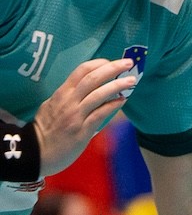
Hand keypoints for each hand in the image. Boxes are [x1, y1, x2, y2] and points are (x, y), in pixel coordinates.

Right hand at [31, 58, 136, 175]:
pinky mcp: (82, 130)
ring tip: (131, 81)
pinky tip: (122, 101)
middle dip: (112, 68)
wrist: (37, 152)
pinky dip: (113, 106)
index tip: (111, 62)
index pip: (81, 71)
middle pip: (92, 78)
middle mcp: (69, 101)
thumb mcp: (52, 106)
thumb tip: (86, 90)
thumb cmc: (46, 129)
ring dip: (117, 85)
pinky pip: (100, 114)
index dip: (98, 63)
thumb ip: (68, 97)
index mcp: (62, 93)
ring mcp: (76, 115)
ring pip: (98, 94)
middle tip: (128, 63)